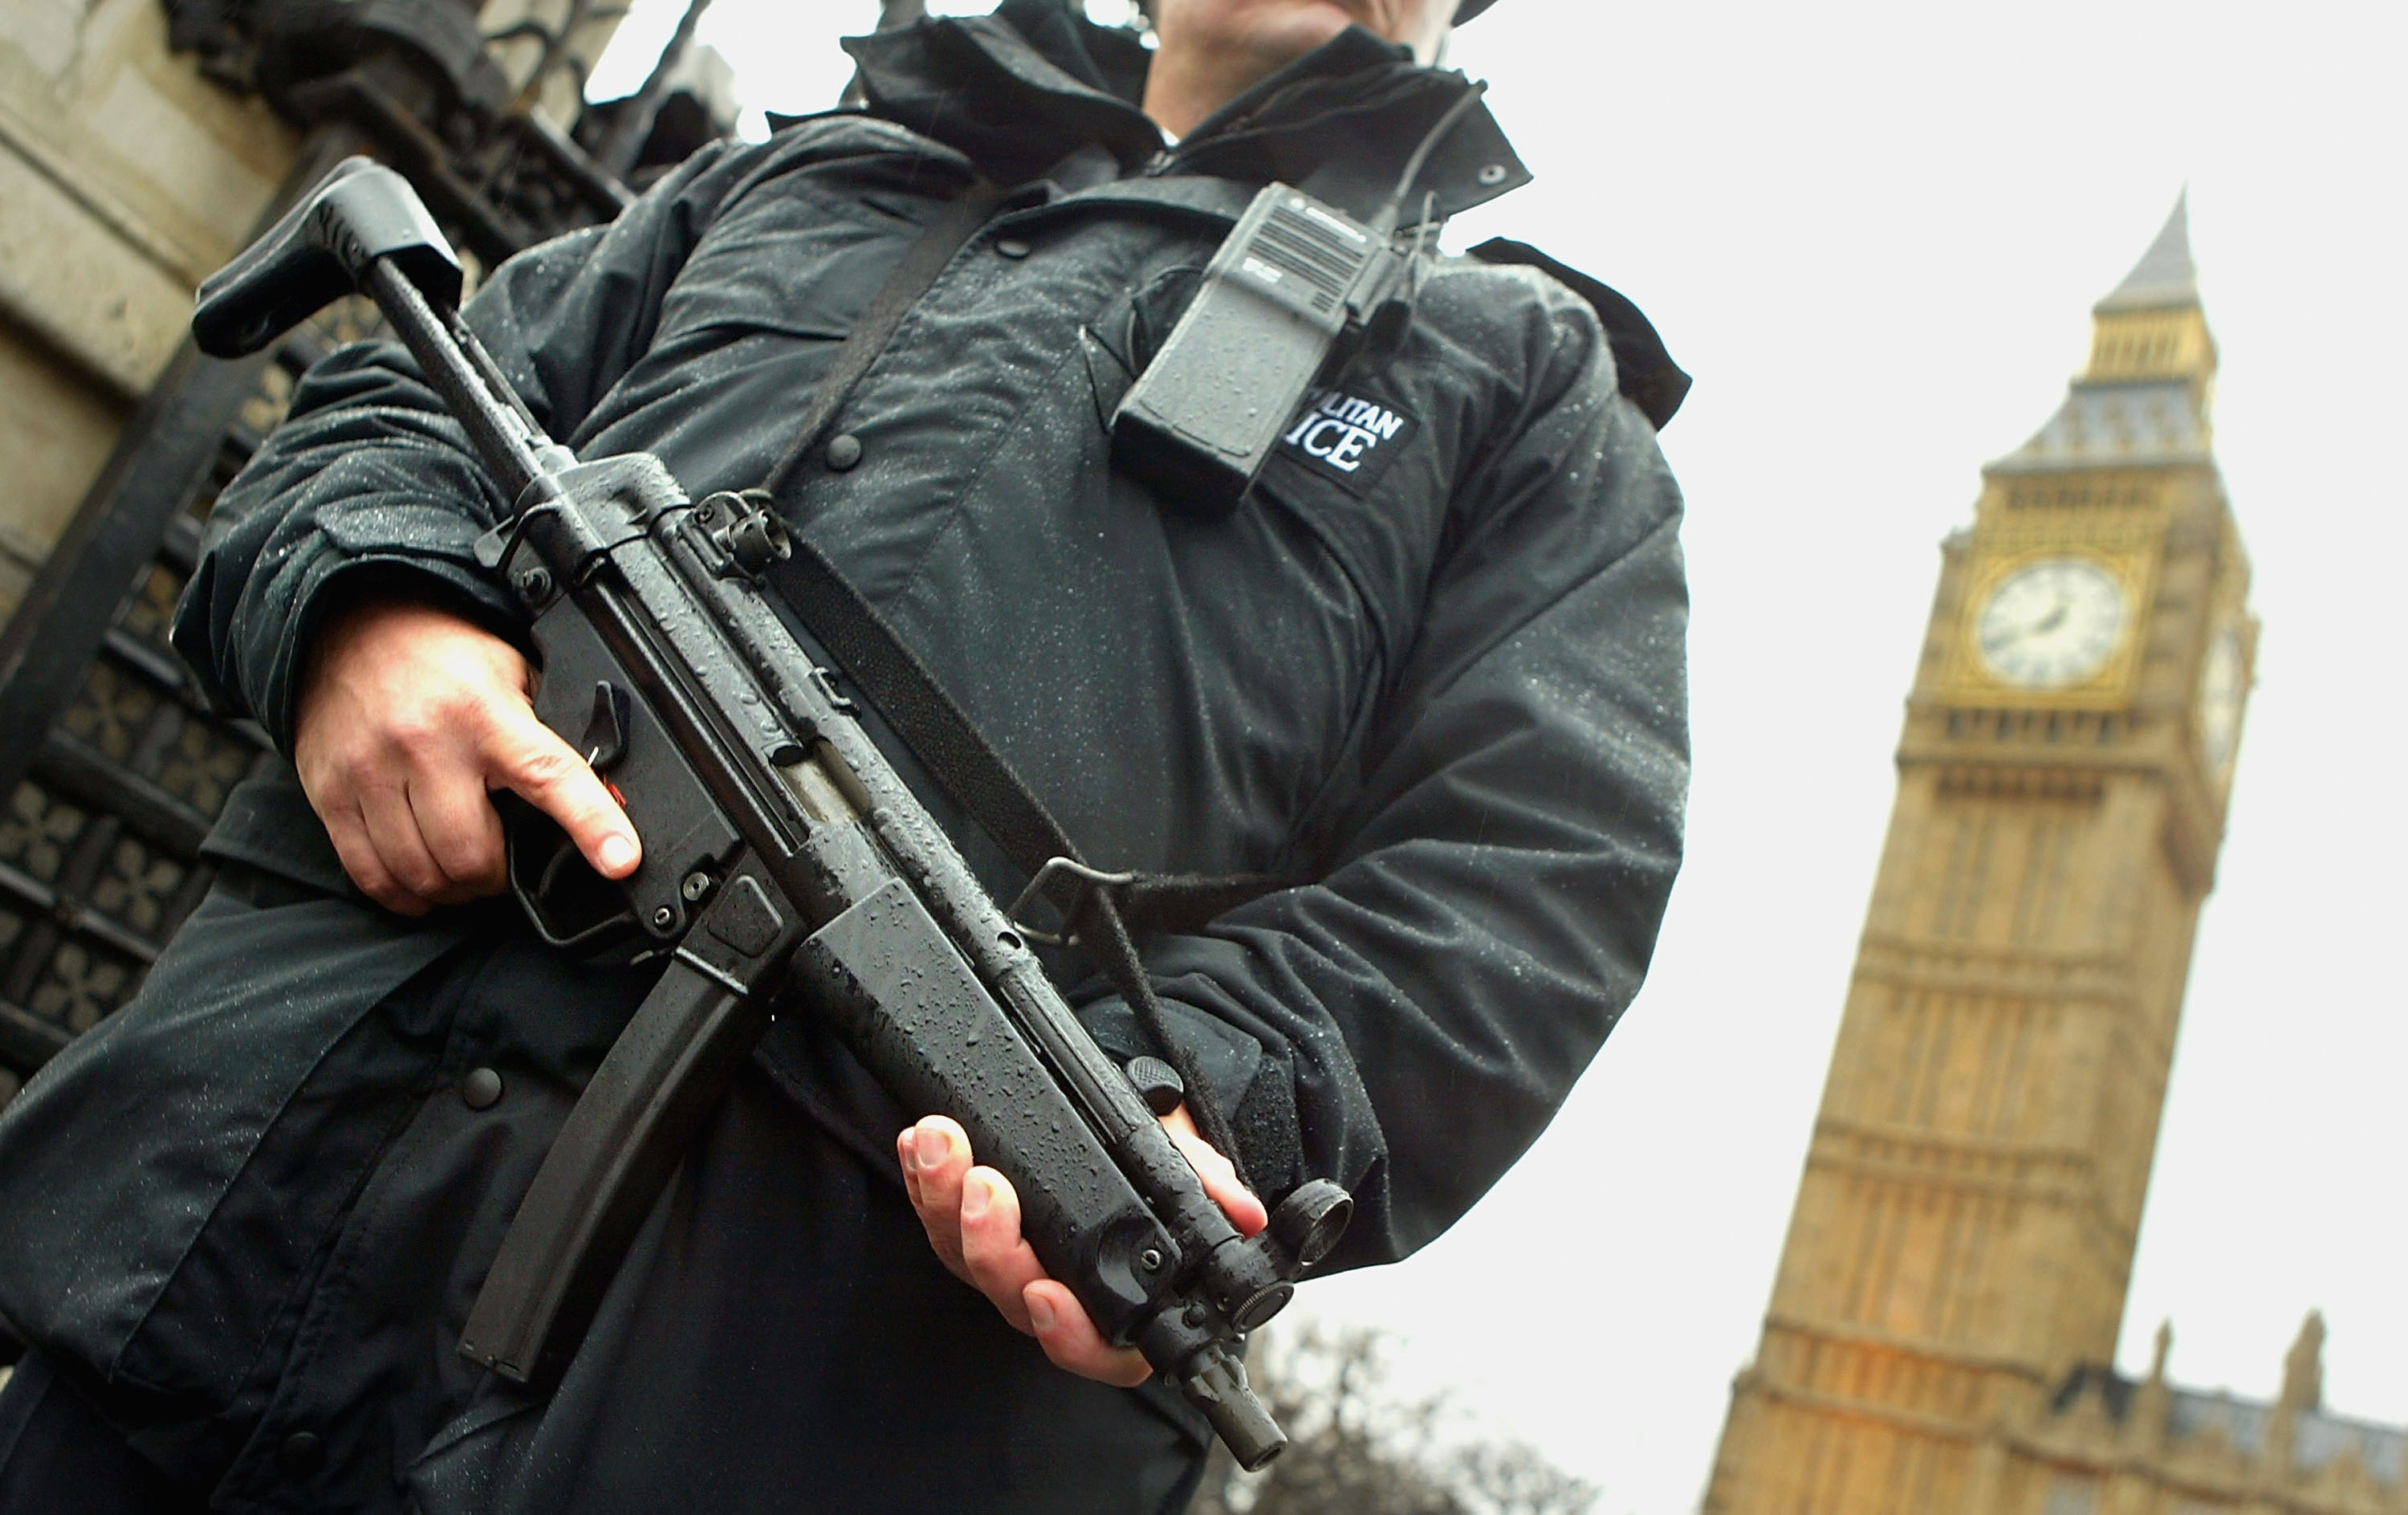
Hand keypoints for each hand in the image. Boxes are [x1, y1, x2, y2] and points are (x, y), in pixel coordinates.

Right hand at [293, 596, 639, 913]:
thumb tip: (605, 784)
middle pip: (471, 855)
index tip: (621, 859)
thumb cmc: (442, 655)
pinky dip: (402, 893)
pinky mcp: (330, 793)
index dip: (592, 824)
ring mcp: (370, 771)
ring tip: (463, 871)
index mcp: (485, 713)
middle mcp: (425, 744)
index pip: (549, 776)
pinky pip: (370, 874)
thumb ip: (548, 729)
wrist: (349, 622)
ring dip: (452, 890)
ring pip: (420, 874)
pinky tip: (419, 880)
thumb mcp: (511, 673)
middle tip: (504, 863)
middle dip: (497, 877)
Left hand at [898, 1108, 1267, 1385]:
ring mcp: (1011, 1267)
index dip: (1067, 1332)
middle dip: (992, 1244)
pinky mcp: (970, 1232)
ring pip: (967, 1259)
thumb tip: (1243, 1213)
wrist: (1116, 1121)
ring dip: (945, 1202)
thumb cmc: (1155, 1161)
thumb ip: (1205, 1184)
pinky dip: (924, 1183)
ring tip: (941, 1143)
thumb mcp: (1182, 1161)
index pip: (1095, 1347)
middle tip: (985, 1186)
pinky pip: (938, 1222)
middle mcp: (1060, 1298)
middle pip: (1015, 1297)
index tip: (1046, 1293)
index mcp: (1121, 1307)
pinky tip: (916, 1142)